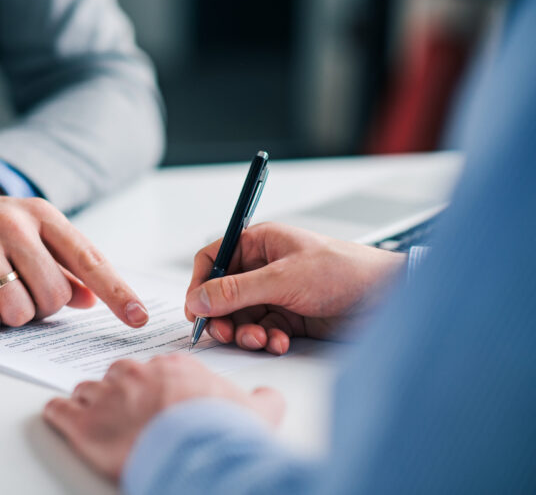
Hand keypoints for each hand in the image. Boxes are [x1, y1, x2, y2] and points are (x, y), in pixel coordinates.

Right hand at [0, 189, 149, 331]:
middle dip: (40, 309)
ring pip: (19, 308)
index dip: (117, 292)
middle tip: (17, 296)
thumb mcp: (24, 237)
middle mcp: (12, 223)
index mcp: (40, 216)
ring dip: (9, 317)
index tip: (138, 319)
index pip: (89, 259)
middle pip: (54, 295)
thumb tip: (90, 298)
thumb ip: (60, 266)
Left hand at [43, 355, 283, 479]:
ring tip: (97, 420)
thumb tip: (269, 396)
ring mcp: (107, 395)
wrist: (196, 456)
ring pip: (88, 389)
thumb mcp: (259, 412)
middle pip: (119, 375)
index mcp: (173, 368)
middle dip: (121, 392)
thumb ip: (263, 399)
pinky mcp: (83, 422)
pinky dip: (60, 414)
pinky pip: (60, 409)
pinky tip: (63, 419)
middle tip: (128, 414)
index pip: (154, 368)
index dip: (153, 387)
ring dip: (91, 403)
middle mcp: (136, 374)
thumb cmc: (222, 433)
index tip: (155, 401)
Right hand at [185, 222, 405, 353]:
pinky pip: (263, 330)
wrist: (388, 297)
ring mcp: (276, 293)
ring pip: (241, 317)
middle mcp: (264, 267)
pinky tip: (280, 341)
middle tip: (225, 334)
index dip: (200, 284)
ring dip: (246, 332)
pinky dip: (267, 339)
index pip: (213, 259)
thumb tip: (199, 299)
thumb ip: (236, 291)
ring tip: (261, 339)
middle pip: (223, 295)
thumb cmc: (344, 271)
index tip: (196, 309)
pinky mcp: (289, 316)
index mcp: (260, 243)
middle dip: (223, 317)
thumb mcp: (283, 279)